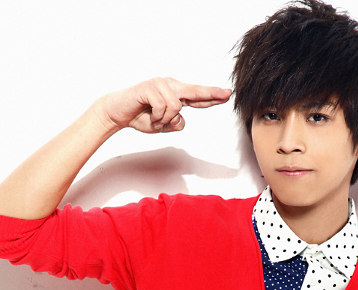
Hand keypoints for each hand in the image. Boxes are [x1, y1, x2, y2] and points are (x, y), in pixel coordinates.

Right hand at [93, 77, 231, 133]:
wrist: (119, 113)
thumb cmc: (141, 117)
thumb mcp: (163, 126)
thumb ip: (175, 124)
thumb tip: (181, 118)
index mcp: (175, 94)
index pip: (197, 96)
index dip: (212, 96)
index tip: (227, 95)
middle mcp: (170, 86)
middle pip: (194, 91)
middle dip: (210, 94)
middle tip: (226, 94)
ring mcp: (160, 84)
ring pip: (175, 107)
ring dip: (164, 120)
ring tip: (154, 120)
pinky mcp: (150, 87)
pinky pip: (163, 107)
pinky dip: (157, 117)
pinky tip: (149, 116)